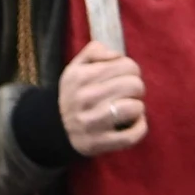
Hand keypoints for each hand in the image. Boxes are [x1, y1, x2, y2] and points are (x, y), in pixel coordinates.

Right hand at [59, 39, 146, 156]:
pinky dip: (140, 127)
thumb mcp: (76, 67)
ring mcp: (92, 123)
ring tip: (129, 107)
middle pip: (134, 85)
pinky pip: (132, 135)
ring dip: (137, 107)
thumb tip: (117, 55)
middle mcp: (86, 98)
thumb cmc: (74, 93)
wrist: (54, 127)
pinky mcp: (99, 143)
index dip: (132, 70)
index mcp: (82, 76)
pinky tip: (134, 122)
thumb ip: (95, 51)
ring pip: (135, 108)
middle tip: (128, 93)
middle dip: (136, 88)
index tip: (125, 77)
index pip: (127, 65)